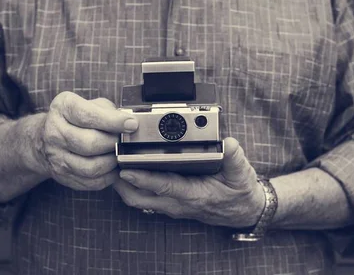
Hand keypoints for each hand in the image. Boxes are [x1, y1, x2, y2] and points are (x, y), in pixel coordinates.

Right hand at [39, 91, 137, 190]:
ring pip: (91, 167)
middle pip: (90, 143)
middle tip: (123, 142)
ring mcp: (56, 156)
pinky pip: (91, 182)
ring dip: (112, 163)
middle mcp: (54, 132)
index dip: (113, 121)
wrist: (46, 138)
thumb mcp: (90, 104)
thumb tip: (130, 124)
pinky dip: (107, 177)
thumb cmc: (77, 119)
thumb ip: (109, 111)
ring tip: (118, 155)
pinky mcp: (61, 175)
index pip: (88, 116)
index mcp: (63, 108)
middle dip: (114, 144)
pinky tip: (113, 168)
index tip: (132, 124)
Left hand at [113, 137, 263, 227]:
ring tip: (113, 162)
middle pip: (140, 197)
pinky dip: (132, 187)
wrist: (243, 211)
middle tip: (110, 161)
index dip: (144, 178)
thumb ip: (234, 158)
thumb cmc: (240, 192)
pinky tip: (127, 170)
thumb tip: (228, 143)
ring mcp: (171, 205)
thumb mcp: (242, 174)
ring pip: (138, 200)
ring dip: (123, 185)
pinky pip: (143, 199)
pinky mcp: (169, 203)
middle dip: (121, 183)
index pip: (164, 186)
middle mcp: (178, 203)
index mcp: (194, 195)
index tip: (126, 169)